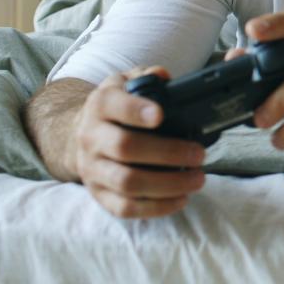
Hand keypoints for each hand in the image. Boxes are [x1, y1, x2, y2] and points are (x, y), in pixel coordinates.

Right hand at [74, 66, 206, 218]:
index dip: (136, 111)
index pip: (115, 107)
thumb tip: (163, 75)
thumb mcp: (127, 82)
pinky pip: (125, 208)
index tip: (161, 115)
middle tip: (199, 154)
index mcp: (101, 105)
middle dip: (168, 153)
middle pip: (126, 148)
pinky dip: (156, 207)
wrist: (83, 133)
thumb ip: (146, 76)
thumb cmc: (118, 106)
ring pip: (127, 182)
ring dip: (168, 184)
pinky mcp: (98, 194)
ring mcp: (92, 169)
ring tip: (198, 178)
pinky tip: (181, 199)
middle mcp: (91, 137)